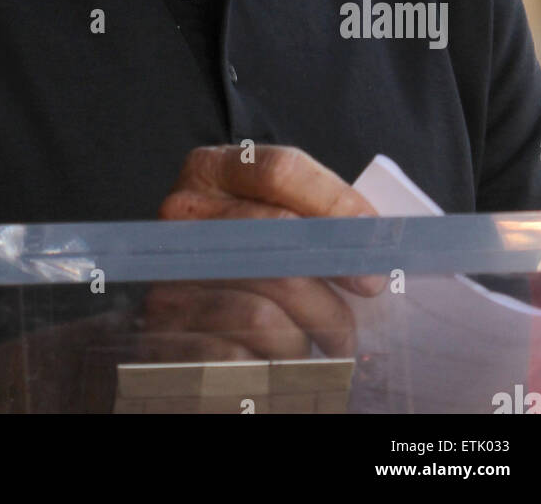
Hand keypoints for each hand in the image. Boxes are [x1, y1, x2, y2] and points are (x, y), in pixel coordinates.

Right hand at [139, 144, 384, 362]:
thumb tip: (375, 238)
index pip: (281, 170)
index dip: (336, 202)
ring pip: (263, 311)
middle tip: (366, 298)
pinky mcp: (165, 336)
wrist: (186, 322)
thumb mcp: (270, 217)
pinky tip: (282, 366)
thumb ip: (310, 214)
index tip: (373, 239)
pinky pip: (239, 358)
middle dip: (335, 275)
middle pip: (278, 239)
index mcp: (210, 170)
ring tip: (325, 343)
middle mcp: (181, 216)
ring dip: (308, 335)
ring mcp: (170, 273)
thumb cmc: (249, 260)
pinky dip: (272, 369)